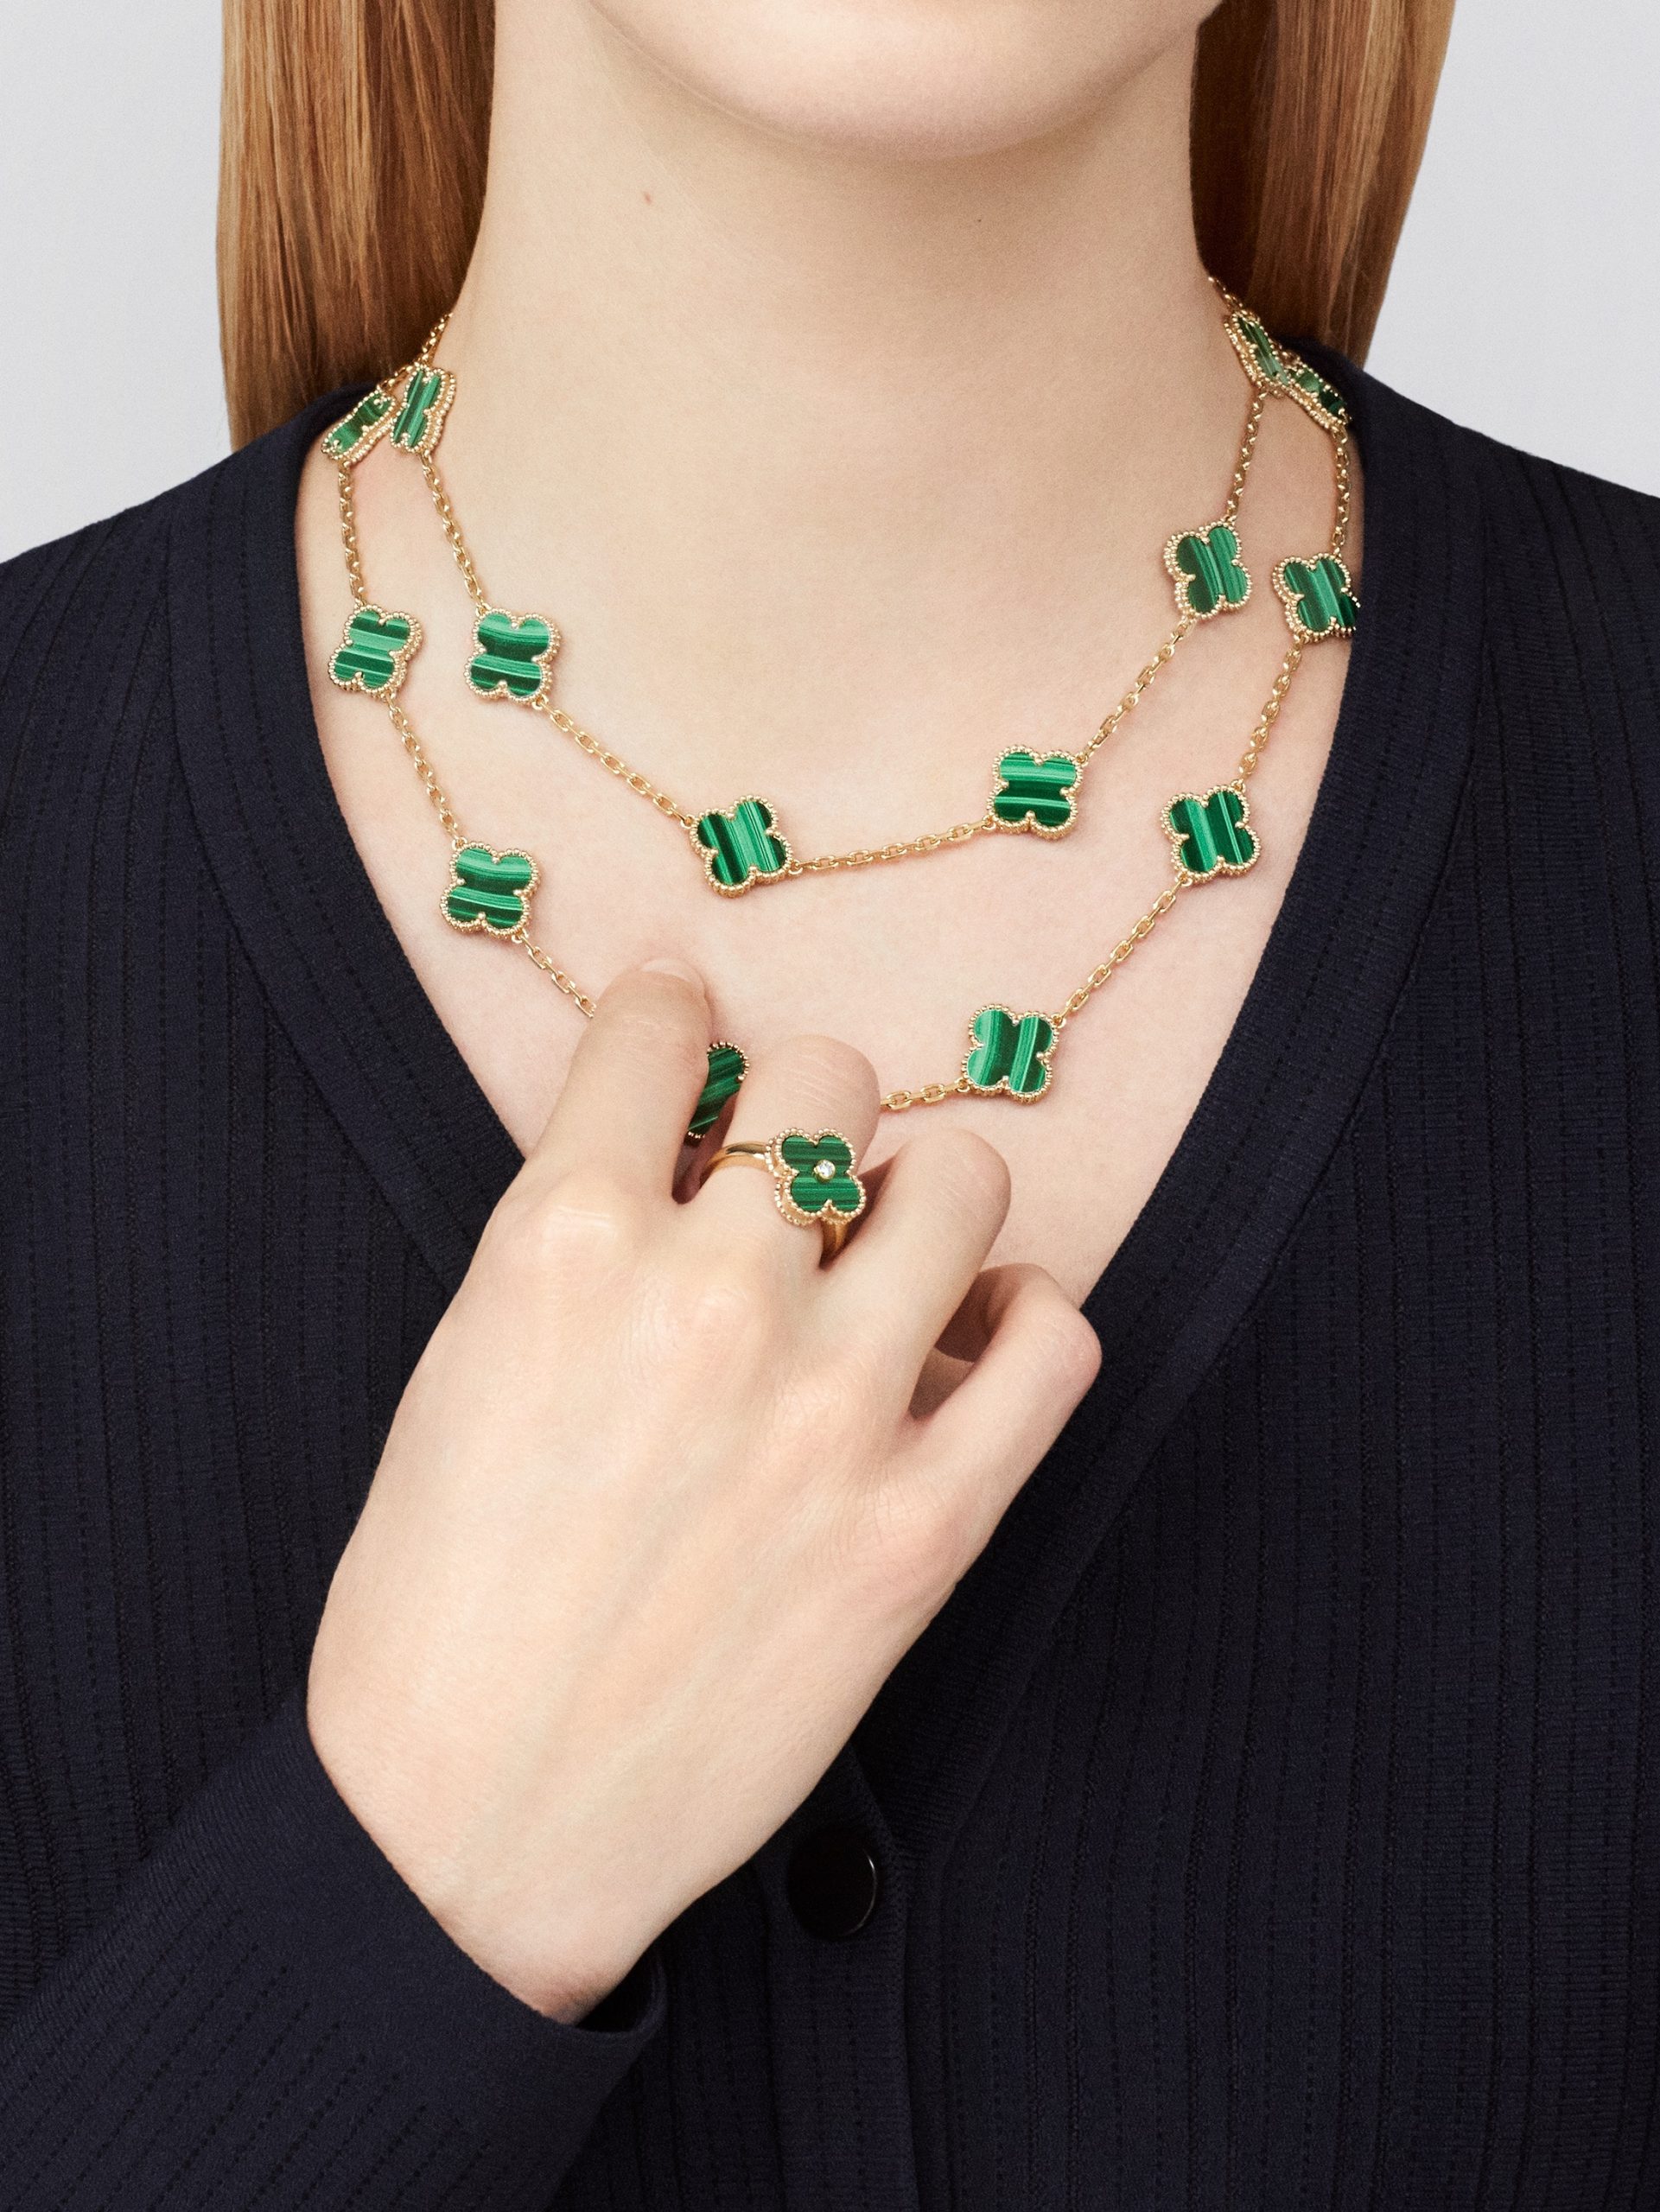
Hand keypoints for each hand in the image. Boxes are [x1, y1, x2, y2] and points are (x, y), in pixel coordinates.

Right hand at [306, 959, 1098, 2020]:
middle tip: (787, 1183)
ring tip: (886, 1258)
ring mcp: (833, 1410)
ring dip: (921, 1200)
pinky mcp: (926, 1525)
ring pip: (960, 1181)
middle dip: (804, 1115)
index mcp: (563, 1243)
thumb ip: (579, 1243)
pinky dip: (1026, 1322)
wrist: (471, 1830)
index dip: (676, 1011)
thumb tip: (701, 1159)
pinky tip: (973, 1341)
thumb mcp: (463, 1370)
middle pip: (827, 1082)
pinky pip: (1055, 1346)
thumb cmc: (435, 1610)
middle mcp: (710, 1298)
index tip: (690, 1021)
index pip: (661, 1029)